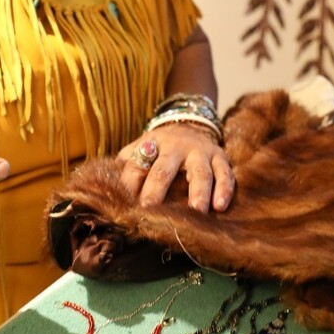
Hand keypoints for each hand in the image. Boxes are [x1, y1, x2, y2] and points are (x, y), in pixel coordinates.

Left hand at [116, 123, 234, 212]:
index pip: (136, 164)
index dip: (129, 183)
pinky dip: (224, 189)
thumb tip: (108, 190)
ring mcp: (200, 152)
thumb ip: (127, 164)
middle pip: (164, 169)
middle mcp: (175, 147)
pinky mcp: (220, 156)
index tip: (124, 205)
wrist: (190, 123)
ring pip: (200, 172)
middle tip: (150, 210)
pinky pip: (225, 173)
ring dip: (199, 191)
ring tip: (196, 210)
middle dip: (156, 189)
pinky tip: (220, 206)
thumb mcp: (141, 147)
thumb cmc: (161, 147)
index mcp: (151, 144)